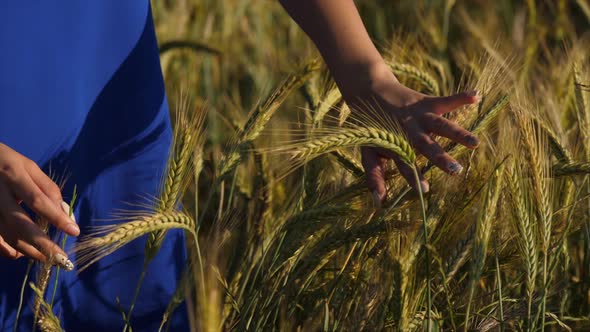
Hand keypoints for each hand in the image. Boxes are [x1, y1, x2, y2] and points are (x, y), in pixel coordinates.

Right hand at [0, 143, 77, 268]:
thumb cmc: (7, 163)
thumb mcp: (30, 168)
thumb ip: (49, 190)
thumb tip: (67, 214)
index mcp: (14, 175)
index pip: (38, 200)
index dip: (57, 217)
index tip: (74, 231)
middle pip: (21, 223)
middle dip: (43, 244)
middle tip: (61, 258)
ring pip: (7, 234)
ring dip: (29, 250)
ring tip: (47, 258)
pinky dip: (7, 250)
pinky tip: (20, 254)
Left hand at [337, 63, 480, 202]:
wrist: (368, 91)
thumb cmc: (370, 128)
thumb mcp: (368, 152)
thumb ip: (375, 177)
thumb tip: (380, 204)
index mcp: (394, 143)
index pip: (404, 162)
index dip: (413, 175)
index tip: (424, 190)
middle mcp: (407, 130)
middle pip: (425, 145)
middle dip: (440, 157)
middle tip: (455, 170)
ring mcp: (418, 115)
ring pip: (440, 125)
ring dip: (457, 133)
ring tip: (475, 143)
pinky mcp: (426, 102)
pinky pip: (445, 100)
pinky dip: (460, 97)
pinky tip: (477, 96)